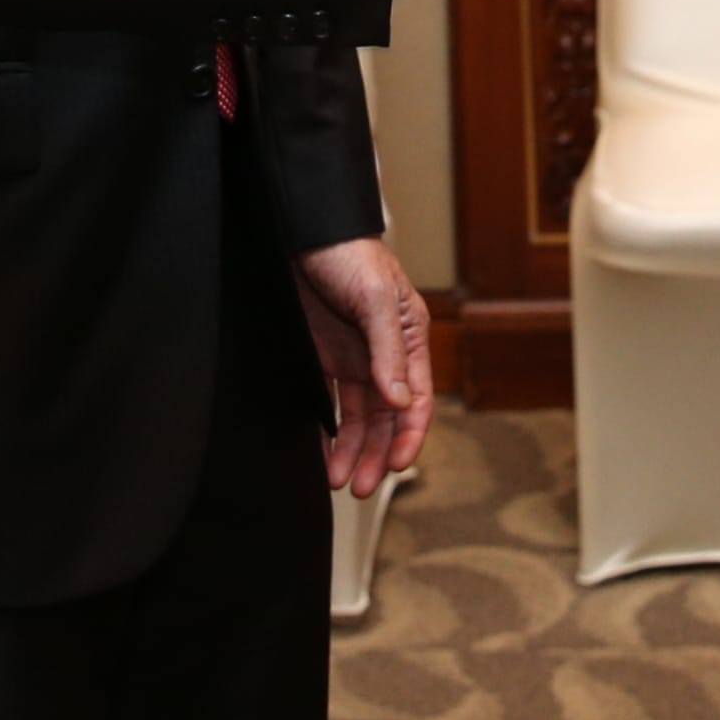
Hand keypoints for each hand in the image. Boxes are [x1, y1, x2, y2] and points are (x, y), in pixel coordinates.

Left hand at [291, 234, 433, 493]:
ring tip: (339, 482)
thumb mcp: (375, 300)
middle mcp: (384, 355)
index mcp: (408, 340)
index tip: (397, 466)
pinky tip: (322, 454)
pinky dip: (329, 431)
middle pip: (388, 418)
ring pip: (360, 418)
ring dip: (353, 451)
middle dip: (378, 456)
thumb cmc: (349, 254)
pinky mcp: (325, 358)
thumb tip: (400, 402)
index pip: (416, 400)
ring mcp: (354, 358)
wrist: (303, 230)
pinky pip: (330, 403)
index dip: (409, 436)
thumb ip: (388, 353)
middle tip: (363, 489)